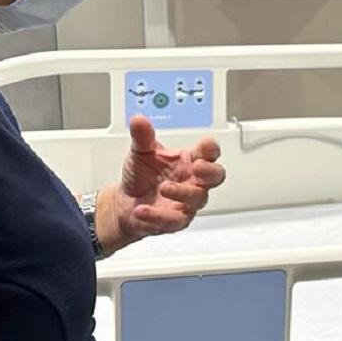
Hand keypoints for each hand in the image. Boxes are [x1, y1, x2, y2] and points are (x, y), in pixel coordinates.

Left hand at [104, 118, 226, 248]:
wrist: (125, 202)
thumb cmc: (142, 175)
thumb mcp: (141, 152)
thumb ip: (143, 136)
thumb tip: (139, 120)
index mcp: (189, 160)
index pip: (209, 152)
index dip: (211, 148)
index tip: (206, 145)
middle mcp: (192, 181)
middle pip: (216, 176)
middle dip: (211, 171)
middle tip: (198, 167)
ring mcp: (186, 201)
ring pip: (197, 198)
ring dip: (182, 192)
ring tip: (163, 187)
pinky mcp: (175, 220)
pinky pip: (174, 220)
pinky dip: (158, 216)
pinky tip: (143, 209)